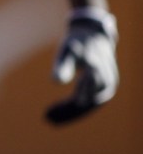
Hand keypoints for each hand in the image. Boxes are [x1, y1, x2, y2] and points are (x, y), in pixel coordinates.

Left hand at [45, 8, 118, 124]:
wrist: (93, 35)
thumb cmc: (77, 43)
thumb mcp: (68, 51)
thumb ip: (63, 65)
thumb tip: (55, 82)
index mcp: (96, 71)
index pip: (83, 96)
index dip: (66, 107)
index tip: (48, 113)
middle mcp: (106, 80)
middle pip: (86, 104)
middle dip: (67, 112)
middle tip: (46, 118)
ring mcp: (107, 85)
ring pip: (89, 105)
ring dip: (71, 113)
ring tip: (49, 118)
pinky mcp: (104, 88)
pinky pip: (90, 102)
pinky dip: (75, 108)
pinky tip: (58, 113)